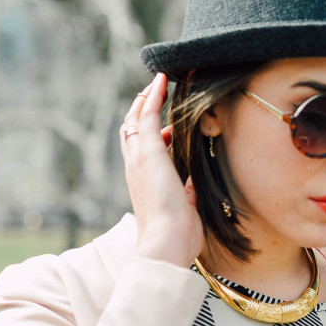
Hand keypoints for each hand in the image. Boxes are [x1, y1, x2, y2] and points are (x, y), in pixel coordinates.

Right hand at [120, 73, 202, 267]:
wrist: (166, 243)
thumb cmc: (176, 234)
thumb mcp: (184, 207)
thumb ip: (186, 192)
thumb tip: (193, 185)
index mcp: (142, 182)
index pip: (140, 151)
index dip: (149, 133)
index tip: (165, 123)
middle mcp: (135, 168)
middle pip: (131, 130)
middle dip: (141, 110)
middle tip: (154, 93)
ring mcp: (139, 159)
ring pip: (136, 120)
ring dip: (147, 99)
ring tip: (158, 84)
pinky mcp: (149, 152)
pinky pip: (149, 116)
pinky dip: (154, 97)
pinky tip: (162, 82)